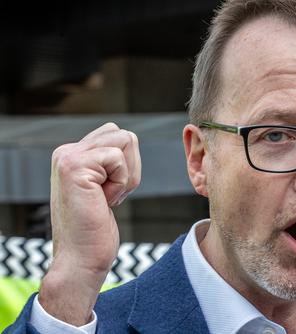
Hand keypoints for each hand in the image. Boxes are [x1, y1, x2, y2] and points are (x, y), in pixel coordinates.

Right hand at [39, 123, 140, 324]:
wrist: (80, 260)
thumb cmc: (95, 231)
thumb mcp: (103, 187)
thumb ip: (107, 162)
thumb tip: (128, 138)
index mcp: (71, 155)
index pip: (116, 134)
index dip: (126, 166)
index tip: (109, 194)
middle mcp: (65, 152)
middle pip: (123, 134)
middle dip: (131, 166)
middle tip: (111, 196)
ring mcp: (68, 157)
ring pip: (125, 140)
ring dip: (127, 174)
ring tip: (107, 198)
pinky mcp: (75, 167)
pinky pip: (118, 158)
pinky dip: (121, 183)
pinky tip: (104, 201)